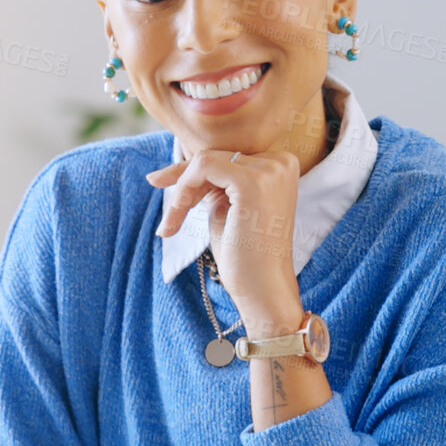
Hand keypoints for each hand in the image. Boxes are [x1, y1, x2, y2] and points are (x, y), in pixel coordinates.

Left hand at [146, 148, 303, 333]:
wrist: (262, 289)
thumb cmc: (244, 254)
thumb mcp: (226, 206)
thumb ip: (214, 181)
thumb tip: (181, 162)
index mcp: (280, 165)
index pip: (227, 157)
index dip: (194, 178)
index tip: (164, 189)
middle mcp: (280, 161)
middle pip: (215, 156)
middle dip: (184, 185)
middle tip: (168, 220)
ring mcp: (270, 169)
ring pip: (204, 160)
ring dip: (181, 192)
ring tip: (171, 225)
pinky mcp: (252, 181)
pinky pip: (202, 167)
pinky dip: (183, 191)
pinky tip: (176, 220)